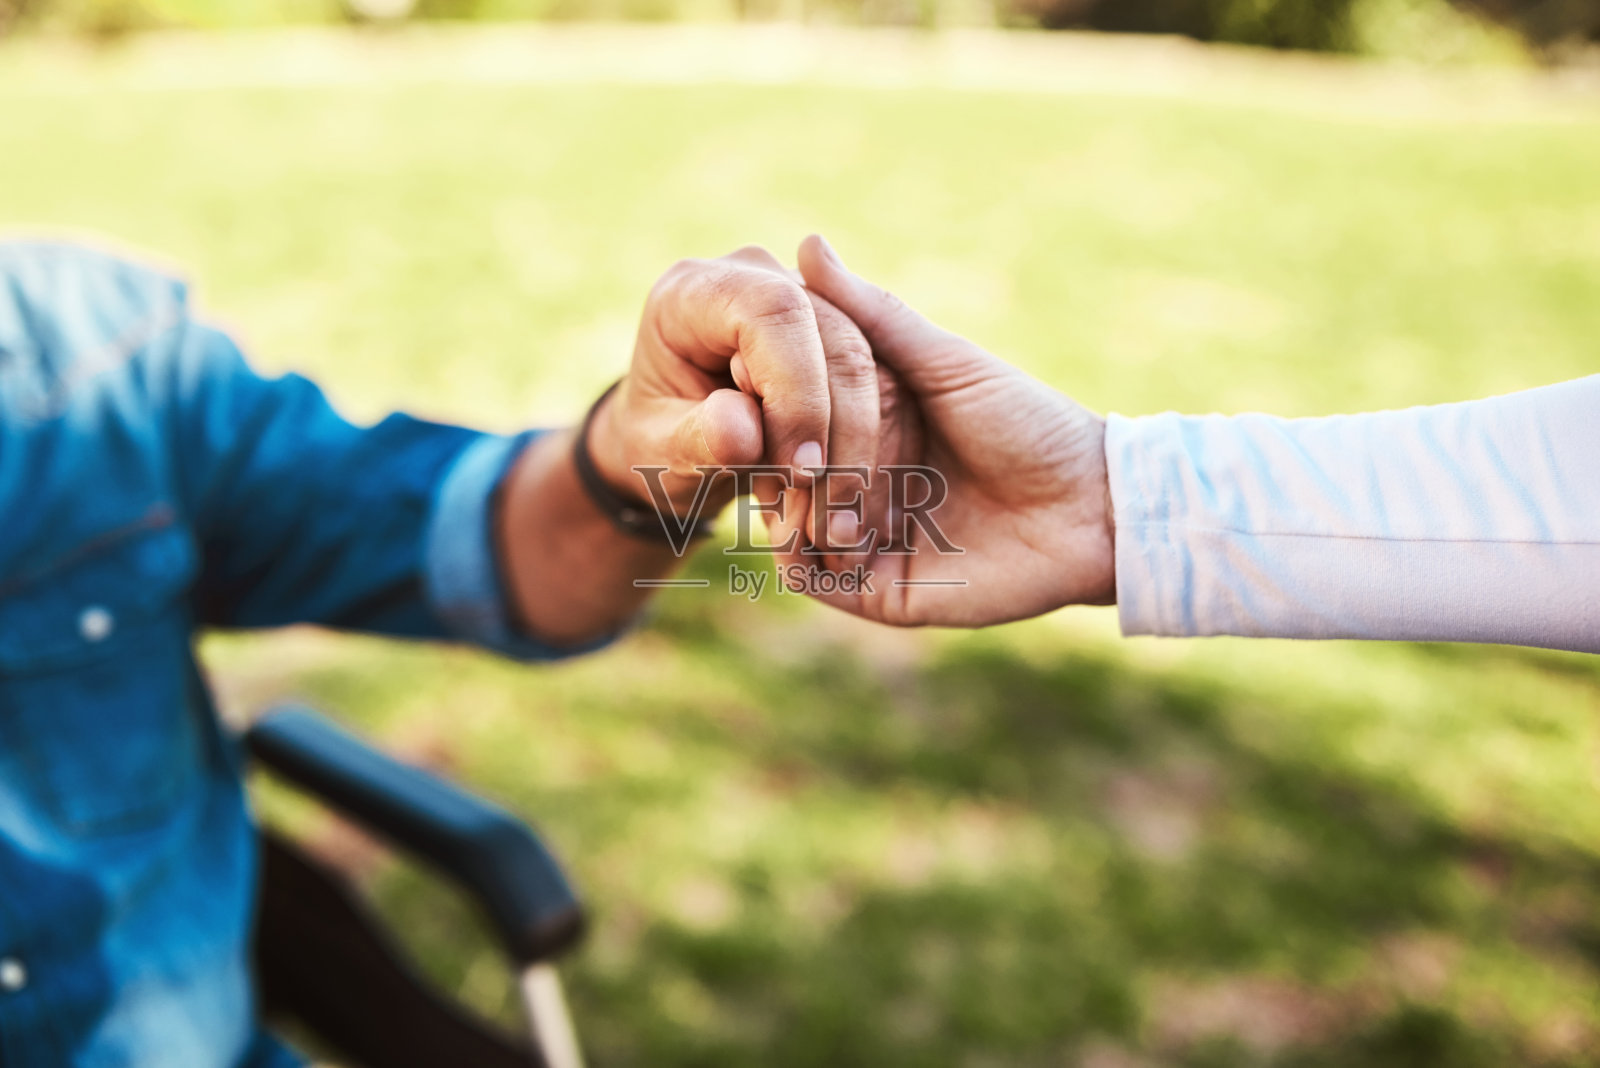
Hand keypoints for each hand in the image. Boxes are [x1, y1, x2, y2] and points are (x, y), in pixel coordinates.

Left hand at [585, 246, 890, 533]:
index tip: (801, 470)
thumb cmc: (656, 440)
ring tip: (827, 525)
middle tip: (824, 516)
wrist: (673, 440)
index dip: (798, 391)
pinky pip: (882, 389)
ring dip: (857, 453)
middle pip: (838, 338)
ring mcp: (807, 300)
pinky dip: (867, 453)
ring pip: (872, 366)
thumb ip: (697, 439)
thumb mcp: (658, 451)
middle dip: (839, 433)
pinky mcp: (839, 335)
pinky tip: (843, 504)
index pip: (774, 313)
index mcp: (695, 291)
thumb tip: (746, 433)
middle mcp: (759, 277)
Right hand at [770, 235, 1114, 626]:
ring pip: (789, 526)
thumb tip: (807, 244)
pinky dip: (806, 558)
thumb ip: (870, 315)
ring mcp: (864, 536)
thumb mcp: (942, 361)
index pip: (788, 414)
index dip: (764, 400)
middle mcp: (857, 479)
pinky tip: (829, 534)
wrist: (1090, 506)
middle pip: (781, 472)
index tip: (755, 384)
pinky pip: (816, 580)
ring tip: (818, 494)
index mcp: (866, 424)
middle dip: (774, 460)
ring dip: (791, 509)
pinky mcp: (879, 590)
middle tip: (784, 451)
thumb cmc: (1026, 423)